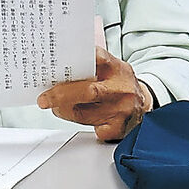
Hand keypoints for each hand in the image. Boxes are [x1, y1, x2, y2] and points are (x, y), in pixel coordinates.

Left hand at [36, 47, 151, 141]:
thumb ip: (93, 66)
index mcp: (117, 68)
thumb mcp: (112, 68)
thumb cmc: (121, 84)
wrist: (144, 105)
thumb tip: (59, 69)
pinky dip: (80, 123)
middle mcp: (121, 88)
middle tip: (44, 99)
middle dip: (61, 95)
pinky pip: (91, 129)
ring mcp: (121, 109)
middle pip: (88, 91)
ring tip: (56, 106)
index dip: (74, 62)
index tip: (55, 66)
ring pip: (84, 113)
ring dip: (65, 110)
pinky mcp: (118, 128)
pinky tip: (75, 116)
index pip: (95, 59)